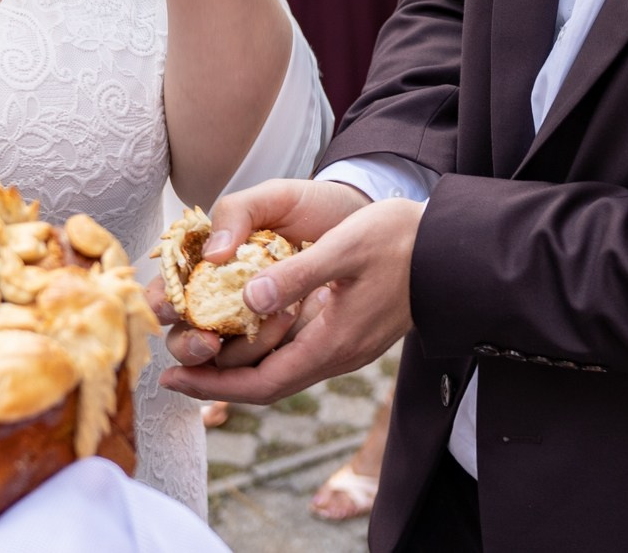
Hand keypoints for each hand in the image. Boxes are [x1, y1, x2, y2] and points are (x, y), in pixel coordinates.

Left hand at [160, 180, 419, 405]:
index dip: (214, 386)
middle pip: (266, 384)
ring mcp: (345, 345)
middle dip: (217, 381)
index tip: (174, 379)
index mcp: (333, 343)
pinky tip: (244, 329)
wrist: (454, 250)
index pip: (261, 383)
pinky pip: (296, 351)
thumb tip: (246, 301)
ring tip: (198, 349)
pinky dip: (263, 347)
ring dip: (238, 365)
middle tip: (173, 369)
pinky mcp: (350, 331)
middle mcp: (336, 354)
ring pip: (280, 369)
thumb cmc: (401, 241)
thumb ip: (296, 275)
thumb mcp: (344, 249)